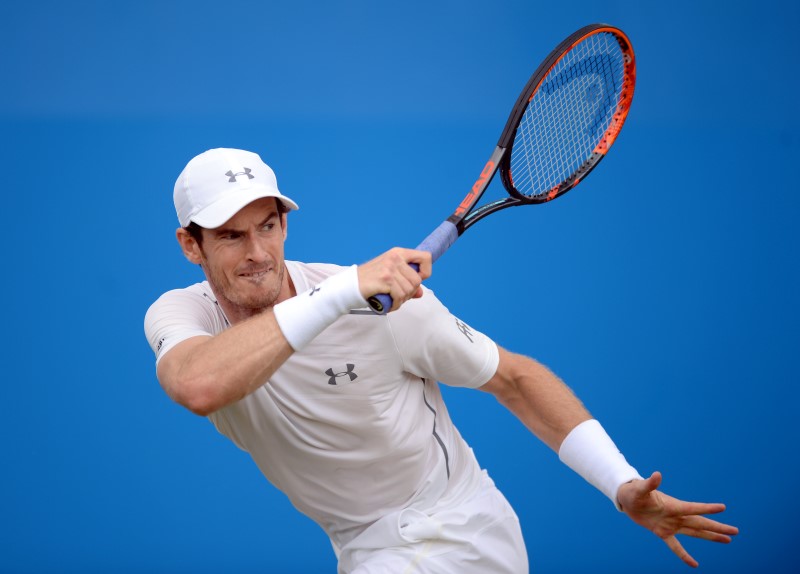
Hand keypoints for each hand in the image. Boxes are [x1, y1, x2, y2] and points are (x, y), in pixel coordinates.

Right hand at [357, 248, 431, 311]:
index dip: (426, 271)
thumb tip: (420, 292)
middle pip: (417, 280)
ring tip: (391, 300)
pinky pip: (399, 296)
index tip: (418, 280)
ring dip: (402, 300)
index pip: (425, 257)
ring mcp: (390, 268)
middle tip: (398, 296)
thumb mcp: (390, 277)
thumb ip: (406, 283)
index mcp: (398, 253)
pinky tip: (389, 304)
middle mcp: (395, 257)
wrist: (350, 286)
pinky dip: (396, 305)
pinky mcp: (385, 279)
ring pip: (409, 290)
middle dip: (410, 292)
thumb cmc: (370, 281)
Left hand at [617, 472, 738, 567]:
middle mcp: (675, 515)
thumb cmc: (634, 491)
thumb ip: (649, 484)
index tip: (723, 507)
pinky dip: (684, 555)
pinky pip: (675, 546)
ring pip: (694, 532)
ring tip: (728, 540)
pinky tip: (694, 565)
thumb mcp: (640, 488)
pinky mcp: (662, 532)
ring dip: (710, 537)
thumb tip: (657, 474)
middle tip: (736, 531)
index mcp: (672, 505)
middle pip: (700, 522)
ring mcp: (671, 524)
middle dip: (717, 527)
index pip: (692, 508)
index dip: (706, 508)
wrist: (627, 499)